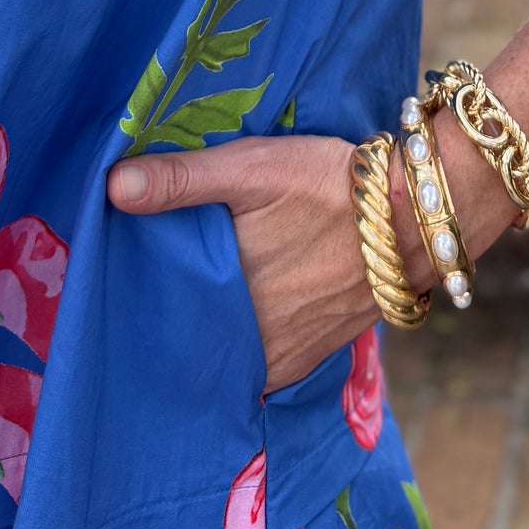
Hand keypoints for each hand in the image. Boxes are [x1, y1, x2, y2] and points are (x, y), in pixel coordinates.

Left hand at [105, 121, 515, 392]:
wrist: (417, 218)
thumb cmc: (329, 186)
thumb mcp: (253, 167)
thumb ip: (183, 180)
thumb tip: (111, 187)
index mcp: (227, 303)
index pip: (159, 320)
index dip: (136, 304)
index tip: (115, 286)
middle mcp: (252, 345)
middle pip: (190, 340)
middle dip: (168, 320)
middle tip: (144, 291)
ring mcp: (283, 358)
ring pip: (224, 353)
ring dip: (206, 333)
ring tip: (185, 302)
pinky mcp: (309, 357)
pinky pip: (258, 361)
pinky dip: (241, 344)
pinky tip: (232, 316)